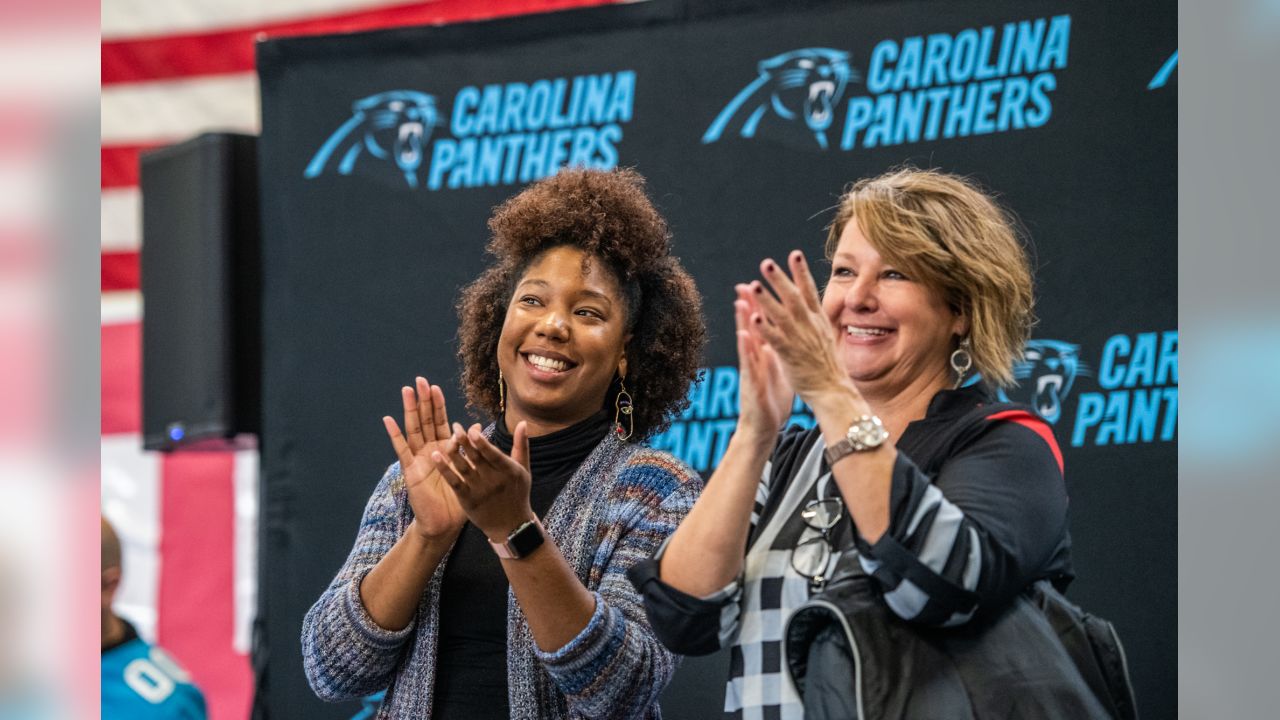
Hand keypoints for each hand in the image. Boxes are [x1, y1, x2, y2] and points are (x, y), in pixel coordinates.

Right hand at [383, 377, 464, 540]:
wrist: (445, 523)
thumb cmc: (460, 498)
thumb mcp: (469, 470)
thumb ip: (471, 449)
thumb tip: (476, 427)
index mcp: (445, 449)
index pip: (440, 422)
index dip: (437, 405)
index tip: (435, 387)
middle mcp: (430, 450)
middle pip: (425, 420)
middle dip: (423, 400)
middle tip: (420, 380)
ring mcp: (418, 458)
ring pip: (413, 429)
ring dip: (410, 410)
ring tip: (406, 391)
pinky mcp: (410, 470)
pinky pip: (401, 449)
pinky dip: (394, 434)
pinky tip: (388, 419)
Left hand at [433, 422, 535, 542]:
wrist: (511, 526)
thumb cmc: (518, 493)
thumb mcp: (523, 470)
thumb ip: (521, 445)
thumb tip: (523, 422)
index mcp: (509, 471)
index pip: (493, 454)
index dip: (482, 442)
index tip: (472, 429)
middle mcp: (494, 481)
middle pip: (477, 458)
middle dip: (466, 441)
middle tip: (456, 426)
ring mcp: (480, 491)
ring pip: (464, 468)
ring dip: (453, 452)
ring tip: (446, 438)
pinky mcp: (468, 500)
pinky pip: (454, 482)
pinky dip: (445, 469)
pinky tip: (435, 456)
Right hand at [733, 283, 792, 444]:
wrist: (762, 427)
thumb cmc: (770, 399)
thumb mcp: (775, 370)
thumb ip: (774, 351)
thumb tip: (779, 335)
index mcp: (764, 355)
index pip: (761, 325)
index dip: (760, 306)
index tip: (758, 283)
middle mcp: (754, 359)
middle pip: (751, 328)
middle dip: (749, 306)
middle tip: (745, 283)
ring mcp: (751, 370)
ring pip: (747, 342)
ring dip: (743, 322)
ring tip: (741, 302)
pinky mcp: (751, 384)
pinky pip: (749, 364)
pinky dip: (746, 350)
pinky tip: (743, 336)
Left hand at [751, 251, 856, 402]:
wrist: (833, 390)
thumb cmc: (827, 366)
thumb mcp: (825, 336)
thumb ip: (815, 321)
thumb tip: (813, 306)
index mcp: (818, 321)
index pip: (809, 291)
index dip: (801, 272)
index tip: (795, 254)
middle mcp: (809, 326)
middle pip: (793, 298)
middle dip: (780, 279)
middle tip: (767, 263)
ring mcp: (799, 340)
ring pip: (781, 315)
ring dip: (767, 299)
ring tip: (754, 284)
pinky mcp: (790, 355)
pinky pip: (775, 339)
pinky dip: (765, 327)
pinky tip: (753, 317)